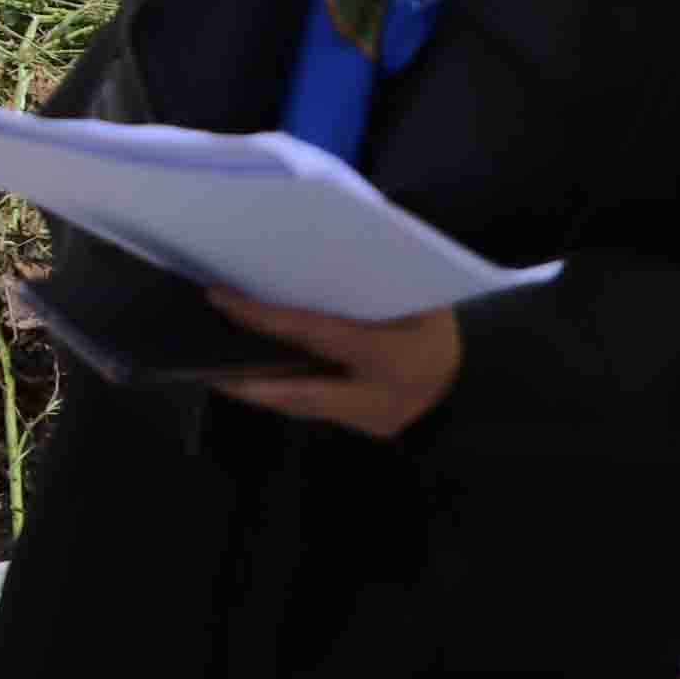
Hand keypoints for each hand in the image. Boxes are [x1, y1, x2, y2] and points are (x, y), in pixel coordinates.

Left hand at [206, 291, 463, 438]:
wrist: (478, 378)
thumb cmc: (440, 327)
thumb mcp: (418, 296)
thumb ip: (370, 279)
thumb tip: (309, 250)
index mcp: (394, 357)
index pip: (318, 334)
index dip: (266, 319)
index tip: (221, 299)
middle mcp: (379, 400)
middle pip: (299, 393)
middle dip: (249, 381)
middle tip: (201, 362)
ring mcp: (372, 422)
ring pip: (303, 406)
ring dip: (260, 388)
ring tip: (216, 366)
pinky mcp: (365, 428)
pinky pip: (316, 408)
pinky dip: (284, 391)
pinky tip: (253, 375)